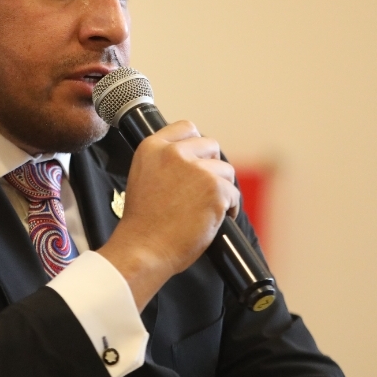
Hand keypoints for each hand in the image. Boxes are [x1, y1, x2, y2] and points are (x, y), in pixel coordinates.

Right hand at [97, 120, 239, 309]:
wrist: (144, 248)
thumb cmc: (143, 222)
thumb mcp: (143, 177)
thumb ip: (164, 162)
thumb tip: (192, 158)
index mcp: (152, 147)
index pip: (186, 128)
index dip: (196, 146)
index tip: (198, 160)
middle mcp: (174, 152)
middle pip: (211, 146)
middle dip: (211, 167)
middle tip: (203, 190)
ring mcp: (196, 170)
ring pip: (225, 170)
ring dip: (221, 189)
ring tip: (207, 208)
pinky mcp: (214, 189)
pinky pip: (233, 195)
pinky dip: (229, 209)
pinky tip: (214, 220)